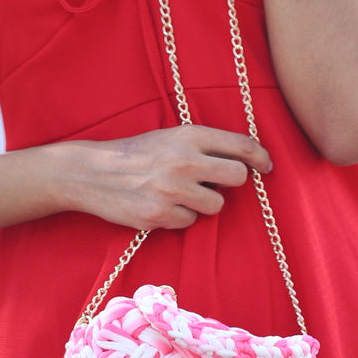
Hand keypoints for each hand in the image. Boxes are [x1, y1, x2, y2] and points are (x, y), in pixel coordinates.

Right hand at [47, 125, 271, 230]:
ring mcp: (172, 190)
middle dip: (232, 181)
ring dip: (204, 203)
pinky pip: (189, 222)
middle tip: (216, 182)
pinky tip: (162, 205)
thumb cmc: (135, 153)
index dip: (260, 157)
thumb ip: (203, 146)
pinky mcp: (159, 216)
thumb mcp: (169, 137)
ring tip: (180, 193)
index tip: (266, 166)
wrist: (91, 172)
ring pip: (216, 205)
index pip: (241, 145)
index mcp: (189, 136)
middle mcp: (184, 161)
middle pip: (238, 177)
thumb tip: (243, 160)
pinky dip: (180, 217)